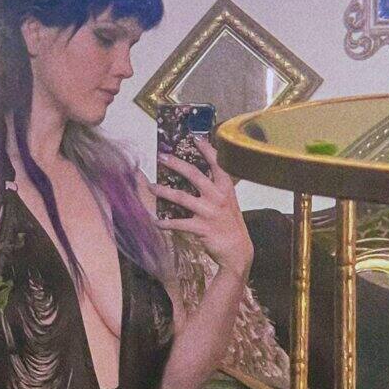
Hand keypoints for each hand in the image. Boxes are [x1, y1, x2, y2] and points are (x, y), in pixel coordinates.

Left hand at [152, 139, 252, 278]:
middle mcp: (217, 196)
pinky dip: (165, 222)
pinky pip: (178, 223)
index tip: (194, 137)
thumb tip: (197, 175)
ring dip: (163, 191)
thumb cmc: (230, 223)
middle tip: (162, 156)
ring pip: (181, 197)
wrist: (238, 250)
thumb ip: (216, 187)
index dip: (205, 148)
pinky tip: (155, 220)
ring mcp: (209, 212)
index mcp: (226, 187)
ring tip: (150, 186)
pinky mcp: (201, 227)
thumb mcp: (228, 201)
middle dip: (175, 163)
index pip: (216, 162)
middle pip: (193, 174)